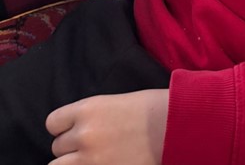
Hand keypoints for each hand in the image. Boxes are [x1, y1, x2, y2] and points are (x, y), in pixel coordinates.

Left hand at [46, 90, 168, 164]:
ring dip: (74, 163)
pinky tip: (102, 163)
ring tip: (92, 158)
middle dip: (72, 147)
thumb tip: (76, 128)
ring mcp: (92, 159)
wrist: (175, 126)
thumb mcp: (115, 102)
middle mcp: (84, 134)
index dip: (63, 127)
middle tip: (92, 144)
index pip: (53, 123)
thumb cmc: (151, 108)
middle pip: (57, 147)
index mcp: (88, 109)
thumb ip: (91, 116)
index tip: (74, 128)